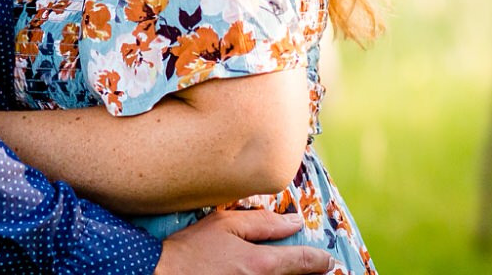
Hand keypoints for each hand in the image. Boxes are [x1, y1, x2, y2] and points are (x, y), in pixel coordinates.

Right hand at [154, 209, 335, 274]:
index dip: (320, 260)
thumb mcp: (225, 224)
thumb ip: (262, 223)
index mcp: (262, 263)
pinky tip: (272, 273)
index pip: (303, 262)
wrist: (164, 274)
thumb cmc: (193, 249)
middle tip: (320, 268)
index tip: (327, 259)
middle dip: (312, 273)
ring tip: (297, 271)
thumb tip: (294, 222)